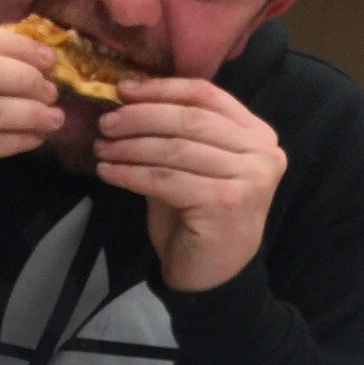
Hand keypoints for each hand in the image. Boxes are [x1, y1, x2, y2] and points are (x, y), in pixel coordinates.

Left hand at [94, 79, 286, 291]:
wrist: (211, 275)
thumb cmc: (197, 218)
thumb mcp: (191, 167)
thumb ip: (176, 134)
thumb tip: (129, 101)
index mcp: (257, 134)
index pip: (207, 96)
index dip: (162, 90)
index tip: (124, 90)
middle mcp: (262, 151)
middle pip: (190, 120)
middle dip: (141, 117)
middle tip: (106, 122)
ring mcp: (249, 177)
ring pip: (175, 149)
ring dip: (131, 147)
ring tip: (101, 148)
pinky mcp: (226, 201)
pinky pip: (166, 180)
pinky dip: (131, 174)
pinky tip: (108, 173)